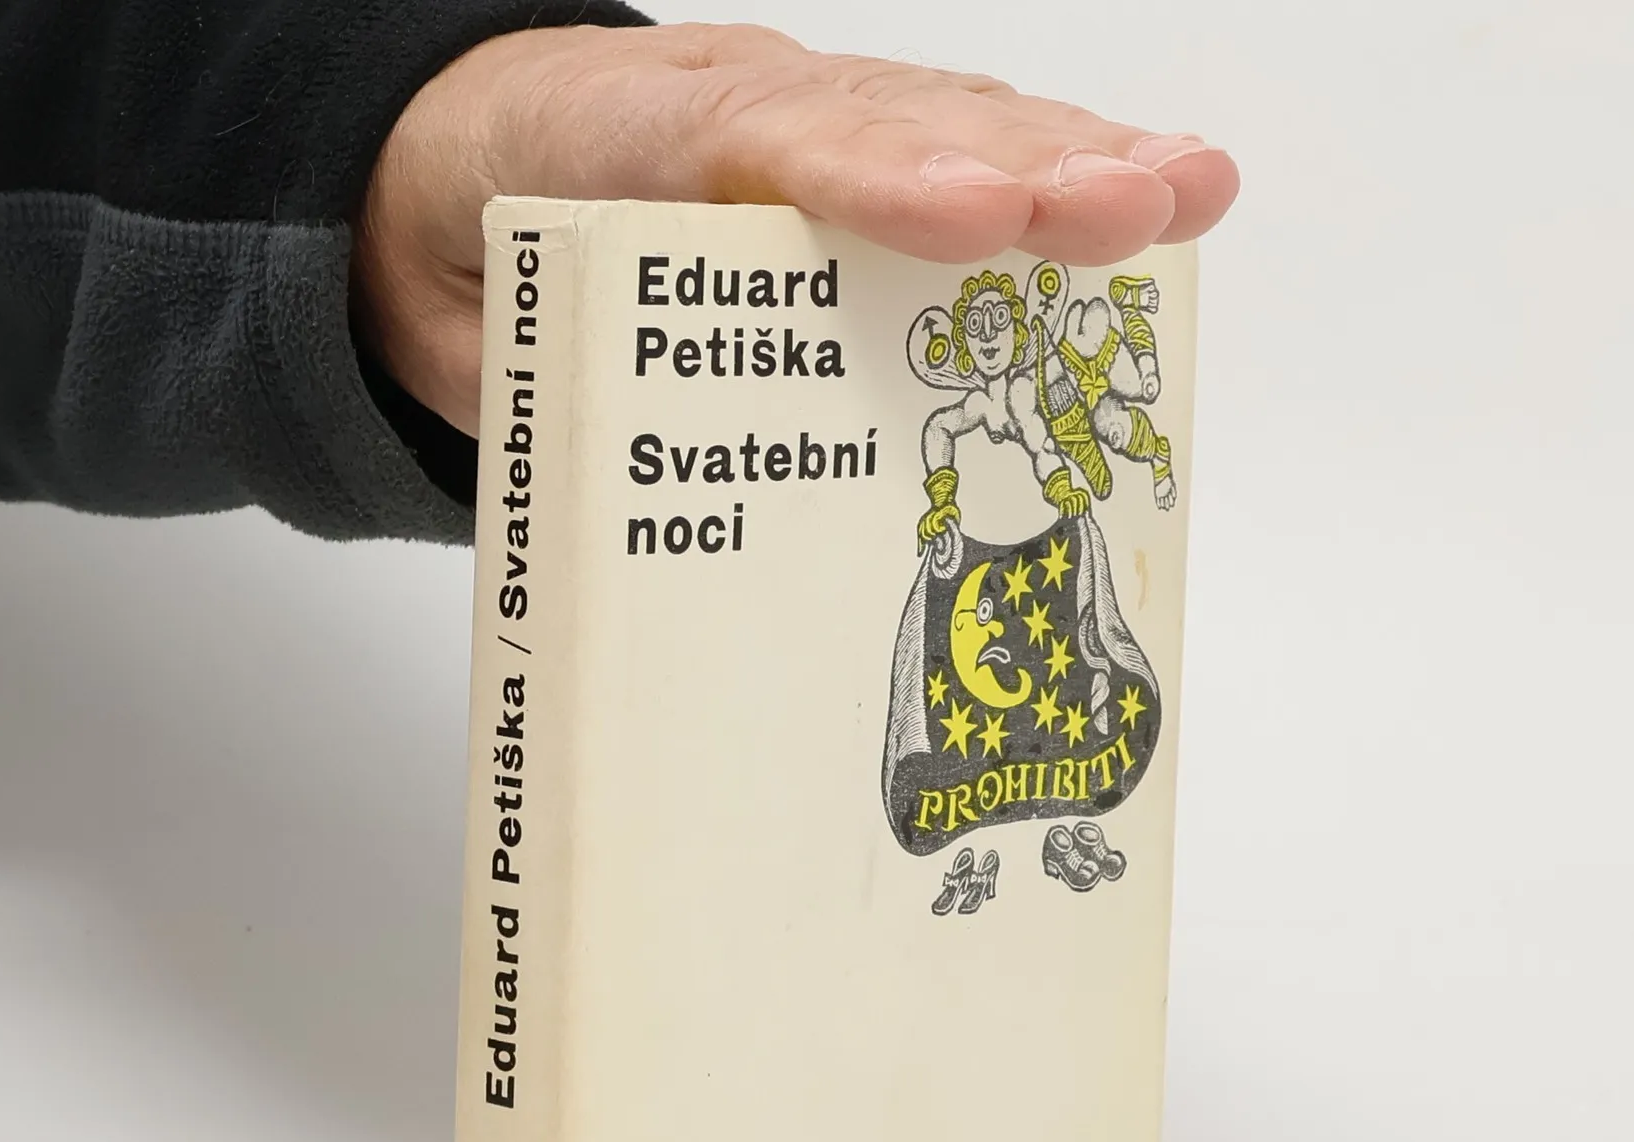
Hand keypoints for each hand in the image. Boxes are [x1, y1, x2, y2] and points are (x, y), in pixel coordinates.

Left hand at [353, 22, 1239, 435]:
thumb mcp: (484, 348)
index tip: (970, 218)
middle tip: (1135, 205)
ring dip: (1071, 167)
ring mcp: (806, 125)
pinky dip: (1050, 188)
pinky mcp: (849, 161)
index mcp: (625, 149)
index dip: (871, 183)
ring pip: (947, 128)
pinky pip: (955, 157)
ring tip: (1186, 195)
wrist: (447, 184)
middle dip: (1020, 172)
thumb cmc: (483, 275)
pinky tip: (1147, 207)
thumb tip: (648, 531)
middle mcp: (738, 119)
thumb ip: (556, 406)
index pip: (757, 152)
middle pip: (892, 128)